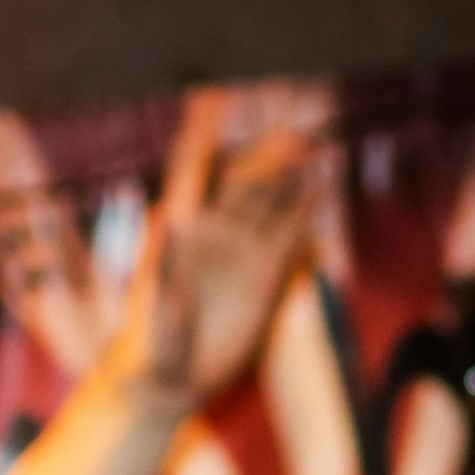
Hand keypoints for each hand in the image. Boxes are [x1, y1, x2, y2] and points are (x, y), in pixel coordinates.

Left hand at [121, 94, 320, 411]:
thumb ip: (167, 265)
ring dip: (289, 177)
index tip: (210, 93)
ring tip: (310, 149)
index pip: (192, 171)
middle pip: (243, 181)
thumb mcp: (159, 308)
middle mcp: (213, 233)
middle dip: (266, 155)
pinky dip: (305, 214)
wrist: (172, 381)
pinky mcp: (265, 276)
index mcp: (180, 230)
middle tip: (292, 134)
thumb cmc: (153, 348)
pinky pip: (290, 236)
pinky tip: (321, 191)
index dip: (201, 133)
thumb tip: (173, 219)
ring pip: (269, 202)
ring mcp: (241, 252)